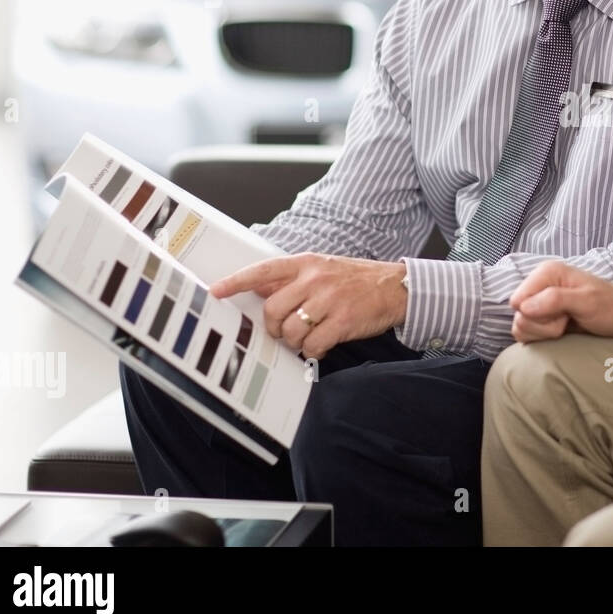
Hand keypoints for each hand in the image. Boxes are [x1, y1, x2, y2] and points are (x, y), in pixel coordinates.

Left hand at [209, 252, 407, 359]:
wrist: (396, 287)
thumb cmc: (358, 280)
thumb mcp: (324, 269)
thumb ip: (293, 278)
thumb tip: (259, 288)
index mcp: (307, 263)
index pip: (264, 270)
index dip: (237, 282)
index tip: (216, 291)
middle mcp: (315, 278)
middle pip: (272, 309)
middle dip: (274, 327)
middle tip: (286, 331)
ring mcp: (330, 299)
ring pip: (291, 330)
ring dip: (296, 341)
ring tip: (309, 337)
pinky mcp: (343, 320)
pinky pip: (313, 344)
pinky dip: (314, 351)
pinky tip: (323, 344)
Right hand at [509, 261, 612, 342]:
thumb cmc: (610, 306)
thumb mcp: (587, 301)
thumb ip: (555, 300)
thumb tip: (523, 307)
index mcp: (546, 273)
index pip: (519, 300)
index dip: (538, 313)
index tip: (563, 313)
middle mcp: (538, 285)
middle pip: (519, 316)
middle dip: (544, 325)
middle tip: (567, 319)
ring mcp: (537, 303)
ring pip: (521, 327)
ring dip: (544, 333)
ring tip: (566, 324)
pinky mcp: (539, 318)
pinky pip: (525, 334)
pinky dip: (542, 338)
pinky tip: (560, 331)